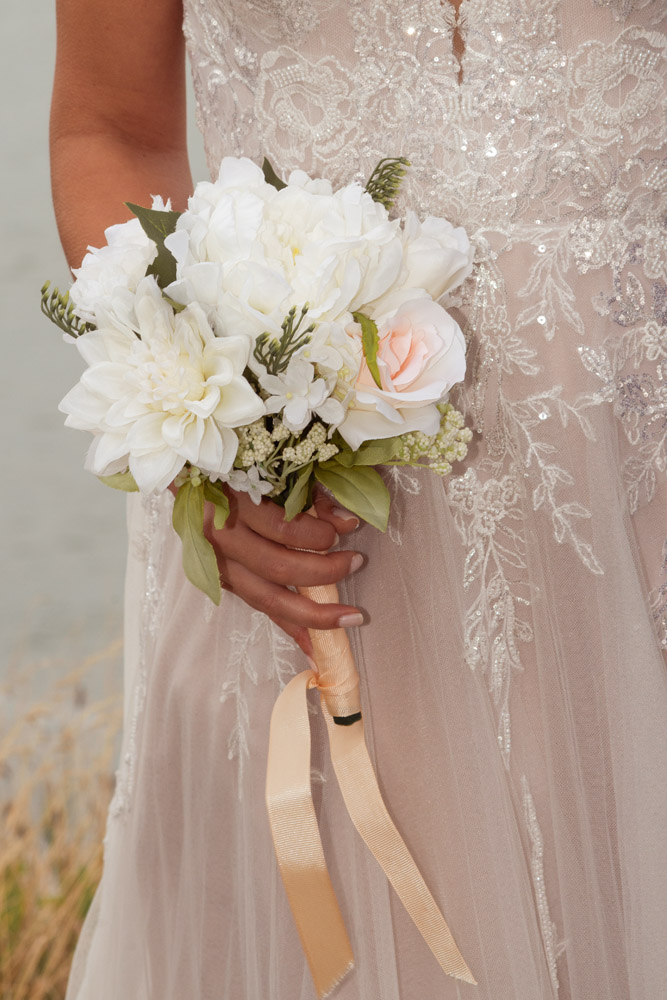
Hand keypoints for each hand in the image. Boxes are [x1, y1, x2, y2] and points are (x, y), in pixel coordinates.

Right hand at [203, 488, 363, 654]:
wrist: (187, 476)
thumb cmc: (239, 468)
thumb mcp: (274, 472)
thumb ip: (310, 496)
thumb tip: (347, 522)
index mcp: (231, 503)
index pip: (283, 528)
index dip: (319, 534)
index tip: (349, 526)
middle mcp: (220, 538)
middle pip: (278, 567)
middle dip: (325, 571)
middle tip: (356, 562)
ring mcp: (218, 564)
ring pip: (267, 598)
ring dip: (313, 613)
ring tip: (349, 617)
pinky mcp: (223, 581)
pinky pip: (260, 607)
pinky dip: (289, 626)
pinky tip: (314, 644)